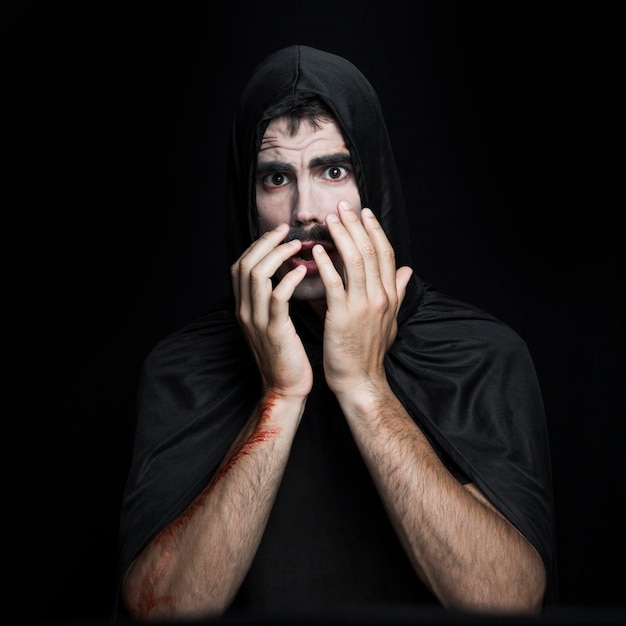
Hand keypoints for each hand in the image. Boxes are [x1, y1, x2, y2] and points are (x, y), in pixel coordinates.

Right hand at [231, 224, 312, 398]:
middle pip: (246, 264)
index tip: (279, 232)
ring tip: (298, 245)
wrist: (285, 388)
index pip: (240, 265)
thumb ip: (272, 299)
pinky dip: (289, 279)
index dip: (258, 245)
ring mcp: (257, 321)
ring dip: (278, 254)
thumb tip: (285, 271)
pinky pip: (278, 298)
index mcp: (244, 307)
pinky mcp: (274, 331)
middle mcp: (245, 311)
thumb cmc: (286, 354)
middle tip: (287, 230)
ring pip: (257, 275)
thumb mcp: (272, 323)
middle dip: (266, 242)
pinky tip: (303, 270)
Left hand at [313, 201, 412, 396]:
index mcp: (391, 295)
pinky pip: (335, 284)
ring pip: (355, 262)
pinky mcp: (342, 316)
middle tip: (342, 207)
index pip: (386, 254)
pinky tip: (317, 250)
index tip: (364, 212)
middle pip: (370, 252)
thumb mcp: (391, 320)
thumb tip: (409, 271)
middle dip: (356, 226)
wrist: (360, 381)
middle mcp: (381, 297)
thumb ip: (398, 292)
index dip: (375, 230)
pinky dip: (326, 264)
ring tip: (329, 220)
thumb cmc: (370, 351)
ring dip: (341, 237)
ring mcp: (363, 306)